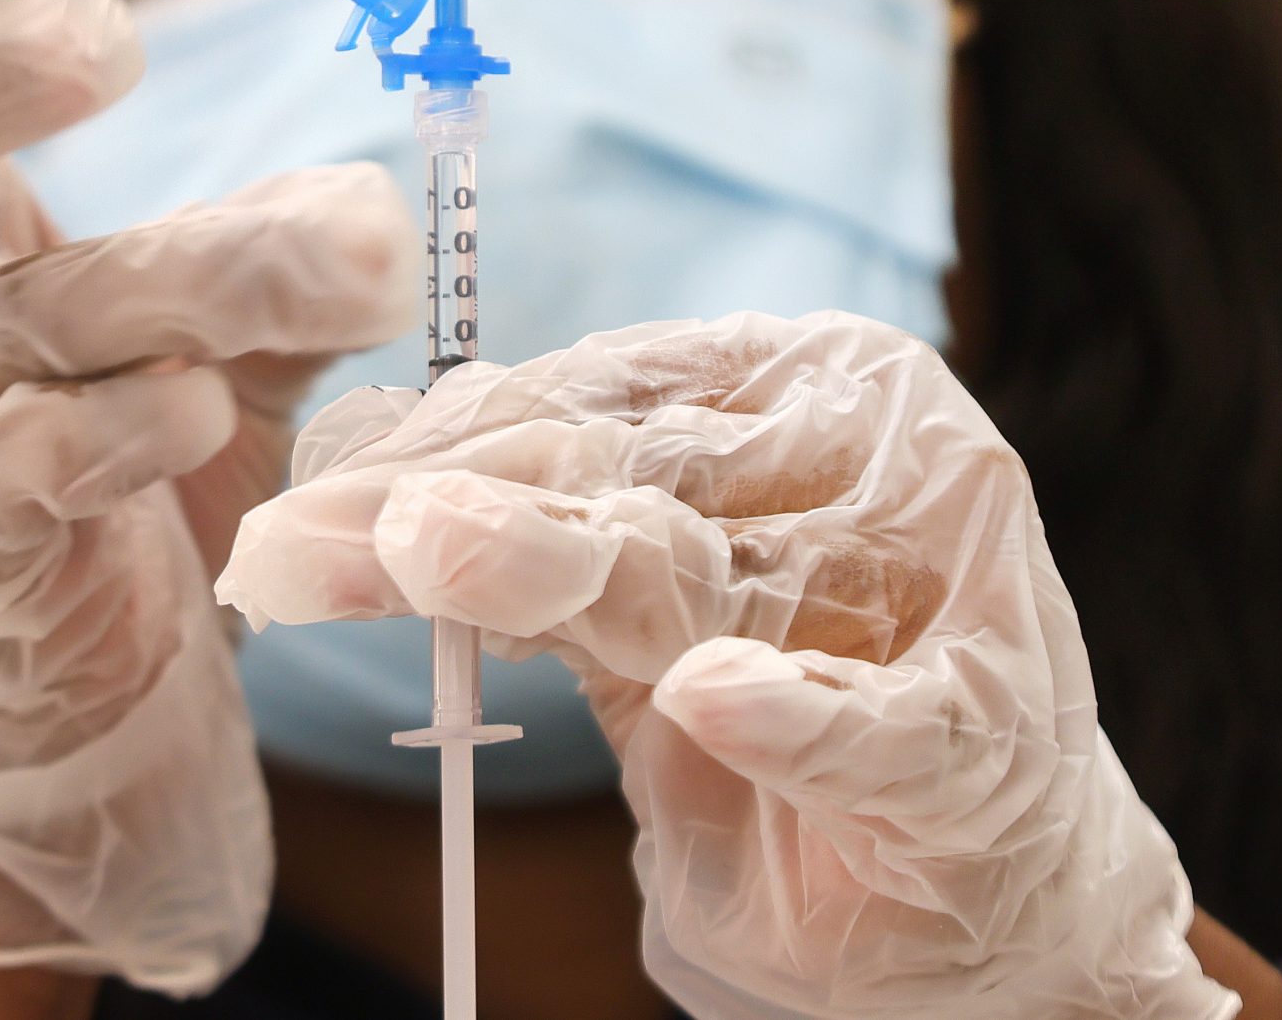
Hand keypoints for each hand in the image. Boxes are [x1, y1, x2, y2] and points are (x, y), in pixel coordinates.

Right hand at [0, 0, 417, 991]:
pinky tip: (198, 399)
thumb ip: (280, 213)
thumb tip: (414, 77)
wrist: (27, 693)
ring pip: (4, 322)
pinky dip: (105, 437)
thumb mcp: (191, 308)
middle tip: (107, 29)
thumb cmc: (102, 450)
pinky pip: (7, 485)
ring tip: (352, 233)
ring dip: (186, 268)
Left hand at [216, 311, 1236, 1018]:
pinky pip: (878, 729)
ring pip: (707, 574)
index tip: (297, 493)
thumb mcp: (649, 629)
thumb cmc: (803, 716)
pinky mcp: (985, 742)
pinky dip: (798, 719)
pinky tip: (720, 703)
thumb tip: (370, 468)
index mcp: (791, 391)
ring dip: (556, 565)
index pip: (586, 397)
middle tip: (294, 541)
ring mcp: (942, 593)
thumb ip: (551, 546)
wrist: (986, 890)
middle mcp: (869, 457)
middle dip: (440, 506)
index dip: (434, 439)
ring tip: (432, 553)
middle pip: (617, 471)